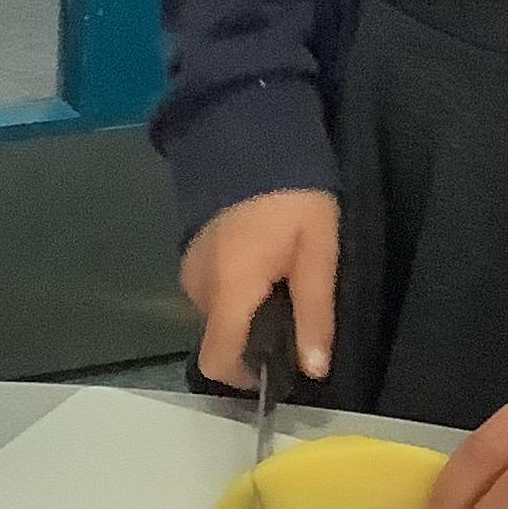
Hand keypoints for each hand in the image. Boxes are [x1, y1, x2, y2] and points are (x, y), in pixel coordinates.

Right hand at [180, 189, 336, 390]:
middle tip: (296, 307)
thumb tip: (314, 370)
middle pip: (223, 335)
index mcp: (229, 290)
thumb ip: (315, 313)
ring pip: (219, 311)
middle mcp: (198, 285)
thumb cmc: (292, 194)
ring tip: (283, 277)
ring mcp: (189, 264)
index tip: (279, 369)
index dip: (245, 378)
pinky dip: (236, 287)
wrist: (251, 131)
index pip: (218, 360)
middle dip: (256, 334)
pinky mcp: (190, 247)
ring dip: (247, 308)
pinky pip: (213, 286)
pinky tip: (263, 259)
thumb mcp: (318, 252)